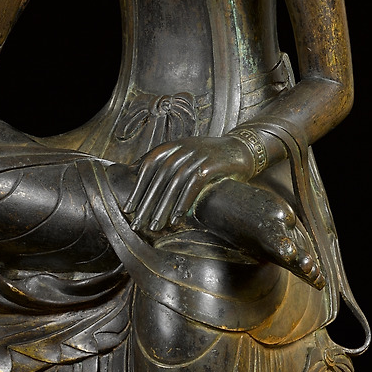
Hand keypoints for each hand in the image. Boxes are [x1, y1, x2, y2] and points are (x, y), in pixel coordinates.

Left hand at [124, 136, 255, 232]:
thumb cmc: (210, 157)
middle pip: (159, 178)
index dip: (137, 188)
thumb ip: (164, 162)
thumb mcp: (186, 154)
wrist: (242, 149)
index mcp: (173, 146)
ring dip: (163, 207)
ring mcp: (197, 155)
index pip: (148, 166)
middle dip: (147, 203)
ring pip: (174, 183)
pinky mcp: (211, 164)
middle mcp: (183, 148)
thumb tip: (134, 172)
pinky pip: (193, 185)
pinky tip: (177, 217)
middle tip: (138, 223)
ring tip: (156, 226)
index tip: (129, 208)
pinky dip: (184, 201)